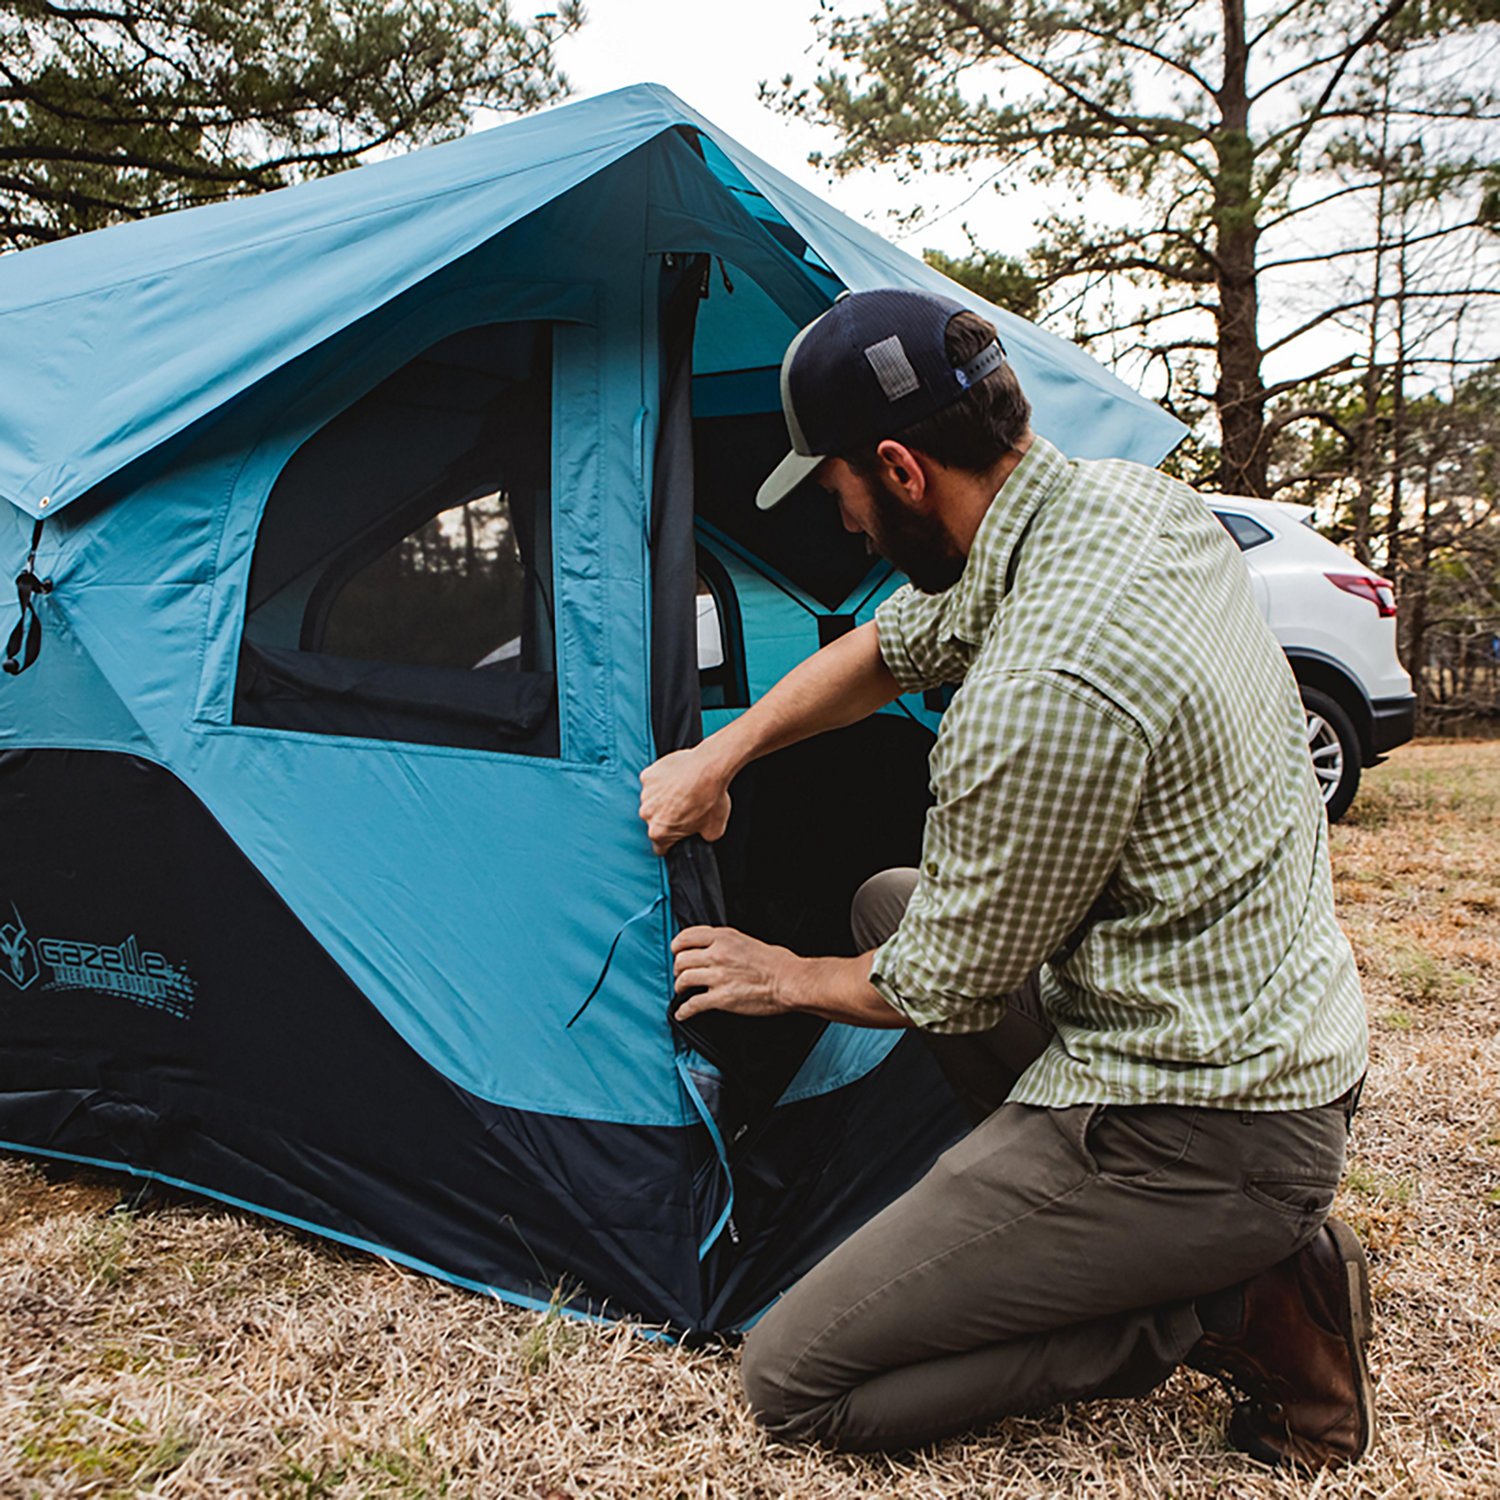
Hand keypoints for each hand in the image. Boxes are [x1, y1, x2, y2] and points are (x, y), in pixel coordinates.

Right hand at [639, 746, 731, 854]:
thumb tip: (703, 834)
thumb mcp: (715, 829)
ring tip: (682, 790)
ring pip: (652, 801)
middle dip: (667, 817)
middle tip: (685, 807)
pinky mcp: (648, 775)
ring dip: (662, 798)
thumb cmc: (711, 797)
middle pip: (654, 821)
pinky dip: (661, 781)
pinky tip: (676, 778)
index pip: (659, 847)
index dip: (670, 842)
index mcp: (660, 832)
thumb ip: (703, 837)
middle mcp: (647, 814)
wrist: (709, 768)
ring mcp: (645, 793)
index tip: (677, 835)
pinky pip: (652, 782)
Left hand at [672, 926, 803, 1020]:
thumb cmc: (776, 962)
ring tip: (681, 991)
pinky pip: (693, 1005)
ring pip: (683, 980)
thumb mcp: (746, 940)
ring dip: (679, 987)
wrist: (789, 981)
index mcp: (724, 937)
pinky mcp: (721, 998)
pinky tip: (682, 1013)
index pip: (687, 937)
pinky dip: (684, 1011)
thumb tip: (713, 950)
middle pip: (682, 960)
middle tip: (680, 974)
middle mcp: (717, 954)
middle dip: (678, 969)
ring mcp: (718, 977)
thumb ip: (726, 943)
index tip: (676, 952)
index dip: (677, 946)